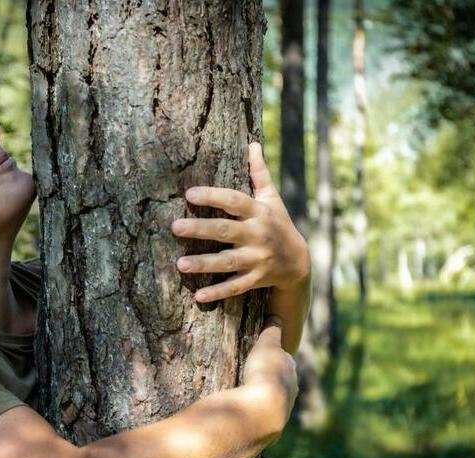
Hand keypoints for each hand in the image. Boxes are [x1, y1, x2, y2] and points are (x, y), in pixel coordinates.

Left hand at [170, 142, 309, 302]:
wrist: (299, 262)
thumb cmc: (278, 224)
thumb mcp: (272, 199)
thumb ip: (260, 173)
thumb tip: (253, 143)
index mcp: (259, 213)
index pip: (234, 201)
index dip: (213, 196)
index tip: (189, 193)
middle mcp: (258, 235)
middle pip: (226, 231)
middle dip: (200, 229)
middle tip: (175, 227)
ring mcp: (257, 259)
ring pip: (228, 262)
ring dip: (204, 264)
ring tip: (180, 264)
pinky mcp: (256, 279)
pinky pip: (235, 287)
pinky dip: (218, 293)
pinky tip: (198, 296)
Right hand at [243, 315, 297, 415]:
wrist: (263, 409)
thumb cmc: (265, 373)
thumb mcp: (266, 345)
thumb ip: (271, 332)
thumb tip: (277, 317)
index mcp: (291, 369)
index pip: (284, 360)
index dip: (274, 356)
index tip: (264, 355)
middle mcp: (291, 389)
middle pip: (282, 381)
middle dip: (271, 378)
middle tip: (256, 374)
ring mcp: (283, 409)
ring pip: (275, 399)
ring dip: (264, 396)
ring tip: (249, 394)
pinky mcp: (271, 425)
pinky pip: (263, 414)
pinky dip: (257, 410)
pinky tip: (246, 410)